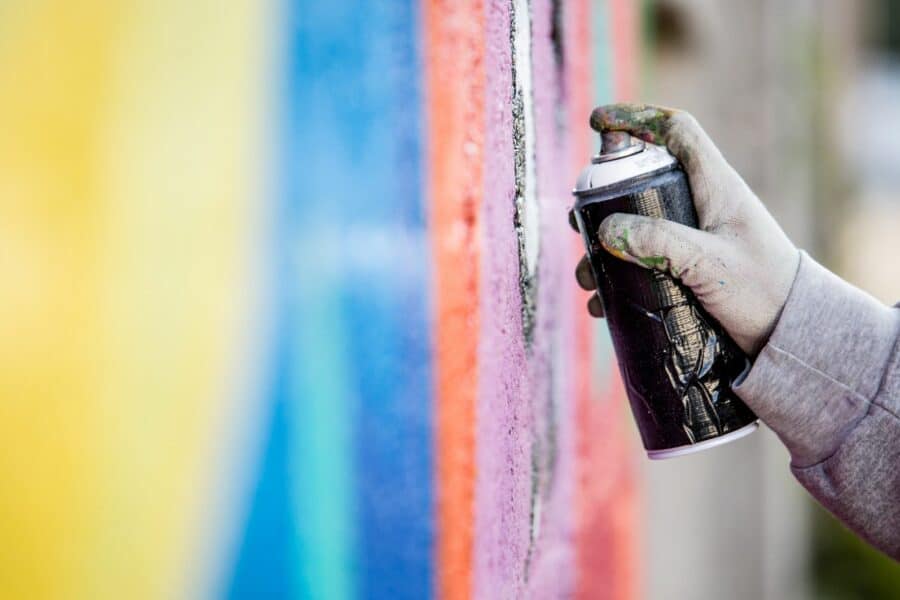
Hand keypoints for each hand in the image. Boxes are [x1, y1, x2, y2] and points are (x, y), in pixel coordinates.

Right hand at [574, 103, 799, 355]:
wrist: (790, 336)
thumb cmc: (764, 291)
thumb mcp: (710, 263)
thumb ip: (660, 242)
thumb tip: (607, 230)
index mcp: (715, 186)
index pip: (676, 132)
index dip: (637, 119)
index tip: (597, 122)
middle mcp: (700, 206)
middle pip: (640, 185)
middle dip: (602, 202)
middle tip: (580, 224)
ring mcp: (692, 239)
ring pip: (634, 230)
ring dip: (603, 252)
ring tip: (587, 277)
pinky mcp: (686, 271)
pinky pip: (641, 265)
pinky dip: (617, 281)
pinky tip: (602, 304)